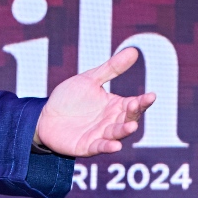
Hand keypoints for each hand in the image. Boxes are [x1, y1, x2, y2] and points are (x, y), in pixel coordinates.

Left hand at [34, 47, 156, 156]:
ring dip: (124, 131)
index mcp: (115, 106)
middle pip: (128, 119)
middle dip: (134, 113)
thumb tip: (134, 51)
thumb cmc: (70, 98)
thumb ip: (111, 68)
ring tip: (131, 126)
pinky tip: (115, 146)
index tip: (151, 95)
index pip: (134, 104)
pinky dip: (108, 147)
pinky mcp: (87, 146)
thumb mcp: (90, 79)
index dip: (143, 101)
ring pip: (116, 134)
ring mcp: (100, 135)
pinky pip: (100, 147)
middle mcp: (111, 122)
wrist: (45, 116)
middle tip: (136, 104)